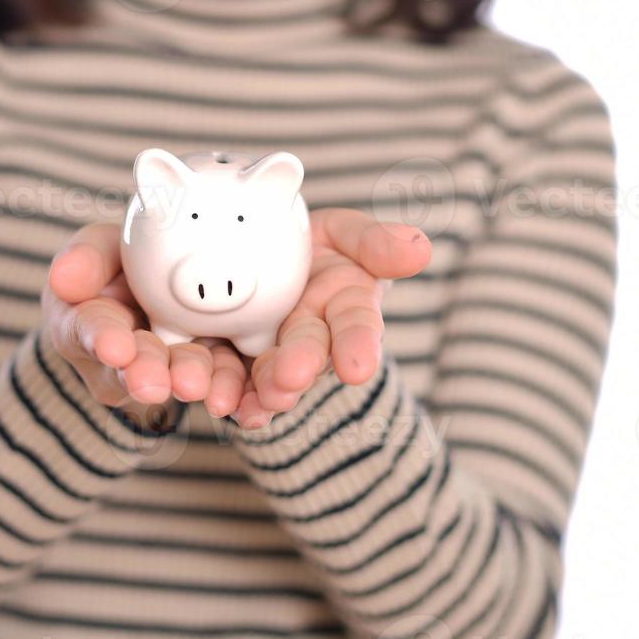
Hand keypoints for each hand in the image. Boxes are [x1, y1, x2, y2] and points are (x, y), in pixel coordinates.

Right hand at [42, 223, 247, 428]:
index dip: (102, 339)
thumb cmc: (122, 264)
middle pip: (133, 369)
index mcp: (86, 324)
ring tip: (200, 385)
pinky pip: (224, 387)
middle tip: (154, 383)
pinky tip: (248, 407)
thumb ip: (87, 259)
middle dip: (146, 374)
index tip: (115, 347)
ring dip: (192, 383)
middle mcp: (124, 360)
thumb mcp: (100, 249)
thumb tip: (63, 277)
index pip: (88, 331)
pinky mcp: (211, 375)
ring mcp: (168, 371)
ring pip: (180, 379)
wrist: (167, 280)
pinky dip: (236, 397)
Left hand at [228, 208, 431, 428]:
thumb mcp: (344, 233)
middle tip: (287, 383)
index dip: (358, 346)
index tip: (356, 369)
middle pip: (305, 354)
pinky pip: (225, 378)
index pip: (357, 325)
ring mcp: (270, 352)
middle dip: (297, 369)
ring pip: (264, 376)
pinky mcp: (229, 358)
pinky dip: (223, 393)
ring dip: (257, 393)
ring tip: (244, 405)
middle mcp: (309, 336)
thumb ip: (375, 242)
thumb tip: (420, 248)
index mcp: (343, 304)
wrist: (254, 253)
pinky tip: (218, 405)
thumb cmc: (312, 244)